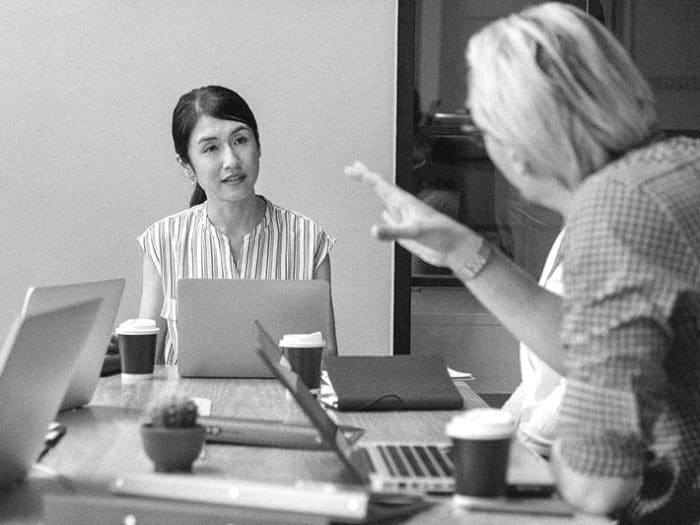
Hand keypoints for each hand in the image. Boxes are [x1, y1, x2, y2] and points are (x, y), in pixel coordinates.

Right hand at [344, 161, 479, 268]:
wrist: (454, 248)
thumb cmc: (442, 235)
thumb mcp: (415, 232)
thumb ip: (393, 231)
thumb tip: (374, 230)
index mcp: (404, 202)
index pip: (379, 184)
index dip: (364, 175)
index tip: (351, 169)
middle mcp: (403, 207)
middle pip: (381, 187)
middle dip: (366, 177)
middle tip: (353, 167)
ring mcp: (405, 218)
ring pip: (386, 200)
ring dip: (376, 192)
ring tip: (367, 182)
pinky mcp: (408, 231)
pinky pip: (393, 220)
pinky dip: (386, 215)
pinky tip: (384, 214)